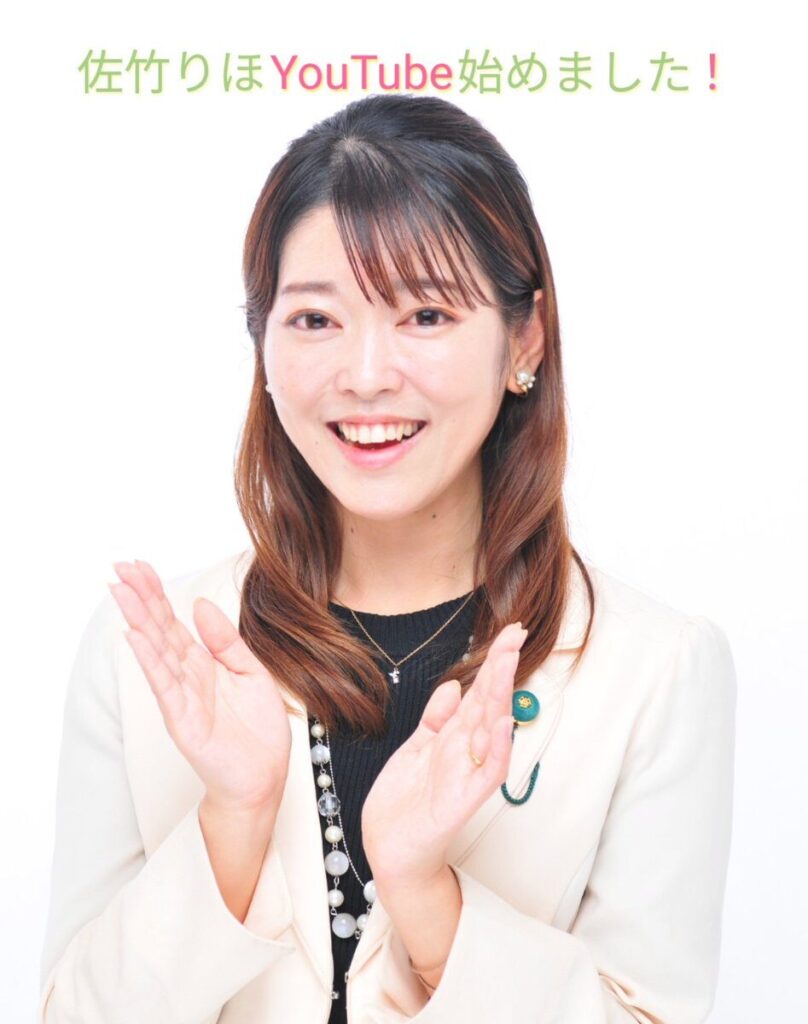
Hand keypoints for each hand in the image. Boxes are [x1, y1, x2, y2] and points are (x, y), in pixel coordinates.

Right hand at [108, 559, 291, 814]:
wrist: (264, 777)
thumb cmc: (257, 730)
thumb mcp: (251, 672)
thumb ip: (226, 640)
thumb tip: (200, 605)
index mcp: (203, 663)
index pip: (174, 621)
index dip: (158, 593)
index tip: (141, 566)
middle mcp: (187, 676)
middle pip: (159, 629)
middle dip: (140, 598)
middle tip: (120, 568)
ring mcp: (181, 697)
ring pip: (156, 651)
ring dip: (138, 620)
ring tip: (121, 592)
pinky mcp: (183, 720)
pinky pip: (164, 685)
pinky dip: (150, 659)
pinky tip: (136, 636)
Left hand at [362, 621, 526, 888]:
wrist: (389, 850)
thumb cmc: (405, 804)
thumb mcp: (416, 749)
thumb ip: (436, 718)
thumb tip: (455, 685)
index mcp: (454, 737)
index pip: (479, 692)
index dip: (494, 662)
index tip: (509, 633)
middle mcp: (465, 751)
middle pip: (488, 703)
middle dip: (501, 669)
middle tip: (515, 636)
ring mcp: (466, 774)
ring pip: (490, 730)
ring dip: (500, 697)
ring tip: (507, 664)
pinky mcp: (461, 800)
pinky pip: (486, 772)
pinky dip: (495, 749)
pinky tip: (500, 724)